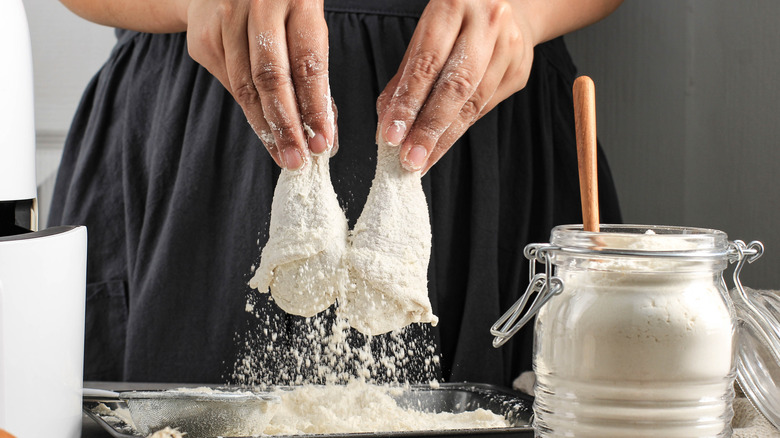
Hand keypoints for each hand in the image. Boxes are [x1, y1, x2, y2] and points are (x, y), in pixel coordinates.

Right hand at [184, 0, 334, 169]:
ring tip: (282, 153)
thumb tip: (324, 128)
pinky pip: (229, 83)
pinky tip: (264, 126)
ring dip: (266, 127)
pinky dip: (249, 109)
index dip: (315, 108)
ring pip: (245, 87)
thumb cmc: (282, 5)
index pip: (307, 64)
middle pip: (271, 79)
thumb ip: (314, 68)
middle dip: (286, 127)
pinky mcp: (203, 36)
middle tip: (297, 159)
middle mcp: (258, 5)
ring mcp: (225, 19)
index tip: (322, 140)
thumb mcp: (308, 20)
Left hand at [376, 0, 534, 173]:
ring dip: (444, 137)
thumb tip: (387, 124)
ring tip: (422, 160)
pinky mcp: (520, 69)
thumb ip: (406, 77)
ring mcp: (509, 46)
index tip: (392, 137)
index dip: (408, 104)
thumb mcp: (425, 35)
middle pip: (455, 87)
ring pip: (473, 103)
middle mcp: (486, 22)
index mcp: (453, 5)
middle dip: (429, 129)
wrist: (508, 7)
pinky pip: (485, 107)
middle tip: (409, 159)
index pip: (427, 64)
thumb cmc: (455, 23)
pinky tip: (442, 142)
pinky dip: (460, 127)